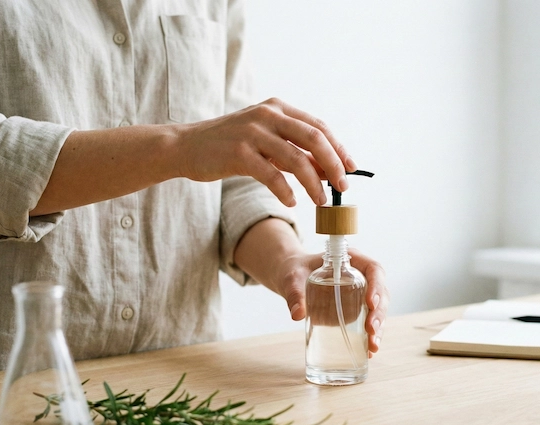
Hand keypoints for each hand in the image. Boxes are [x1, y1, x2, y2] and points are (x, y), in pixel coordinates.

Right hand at [173, 98, 357, 206]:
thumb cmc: (230, 146)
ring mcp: (252, 132)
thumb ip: (295, 152)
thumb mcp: (266, 143)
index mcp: (278, 108)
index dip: (339, 148)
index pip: (318, 126)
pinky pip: (271, 174)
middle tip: (343, 187)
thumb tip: (329, 170)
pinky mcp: (238, 153)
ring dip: (314, 183)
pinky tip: (293, 201)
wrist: (187, 147)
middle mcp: (268, 115)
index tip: (351, 168)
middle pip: (314, 138)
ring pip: (296, 159)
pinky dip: (286, 190)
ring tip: (321, 201)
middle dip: (334, 164)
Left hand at [280, 248, 388, 356]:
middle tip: (371, 330)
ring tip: (372, 347)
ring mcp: (360, 294)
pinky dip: (369, 336)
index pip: (373, 270)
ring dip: (378, 329)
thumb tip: (297, 314)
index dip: (376, 286)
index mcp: (353, 260)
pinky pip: (367, 322)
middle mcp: (361, 277)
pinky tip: (368, 351)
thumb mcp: (292, 278)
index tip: (370, 303)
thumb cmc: (294, 271)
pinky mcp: (355, 310)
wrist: (292, 279)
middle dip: (378, 314)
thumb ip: (293, 293)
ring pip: (377, 310)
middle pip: (380, 294)